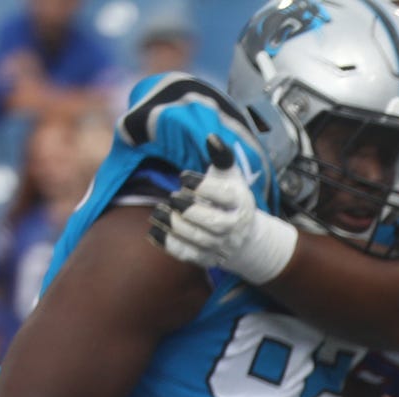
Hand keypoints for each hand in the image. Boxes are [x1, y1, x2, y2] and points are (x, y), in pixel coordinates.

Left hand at [151, 135, 297, 285]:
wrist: (244, 240)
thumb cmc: (231, 200)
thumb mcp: (231, 177)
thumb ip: (221, 157)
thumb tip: (210, 137)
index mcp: (241, 203)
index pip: (224, 196)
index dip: (201, 186)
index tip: (182, 176)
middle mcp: (234, 227)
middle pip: (214, 223)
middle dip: (189, 210)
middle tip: (172, 197)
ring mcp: (221, 246)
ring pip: (198, 239)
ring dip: (175, 225)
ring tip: (158, 211)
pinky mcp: (207, 259)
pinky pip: (187, 255)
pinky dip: (168, 244)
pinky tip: (154, 230)